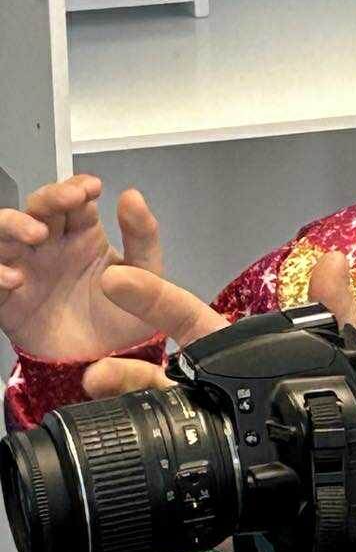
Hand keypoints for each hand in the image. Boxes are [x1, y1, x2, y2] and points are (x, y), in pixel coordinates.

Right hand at [0, 174, 164, 359]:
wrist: (112, 363)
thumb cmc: (125, 318)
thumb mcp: (146, 275)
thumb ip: (142, 237)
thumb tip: (132, 195)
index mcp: (82, 235)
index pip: (72, 200)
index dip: (77, 188)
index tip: (91, 188)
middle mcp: (51, 246)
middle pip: (37, 208)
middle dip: (49, 198)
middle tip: (68, 200)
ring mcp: (27, 269)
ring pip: (4, 234)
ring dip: (13, 225)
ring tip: (37, 233)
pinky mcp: (9, 299)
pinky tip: (17, 279)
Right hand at [81, 251, 355, 479]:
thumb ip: (341, 316)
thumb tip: (333, 259)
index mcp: (244, 367)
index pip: (193, 325)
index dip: (157, 301)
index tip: (119, 280)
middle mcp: (218, 401)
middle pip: (159, 375)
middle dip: (123, 367)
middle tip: (98, 369)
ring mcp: (212, 442)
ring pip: (157, 419)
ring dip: (124, 407)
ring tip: (103, 401)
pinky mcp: (214, 485)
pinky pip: (176, 470)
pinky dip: (148, 459)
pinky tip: (133, 452)